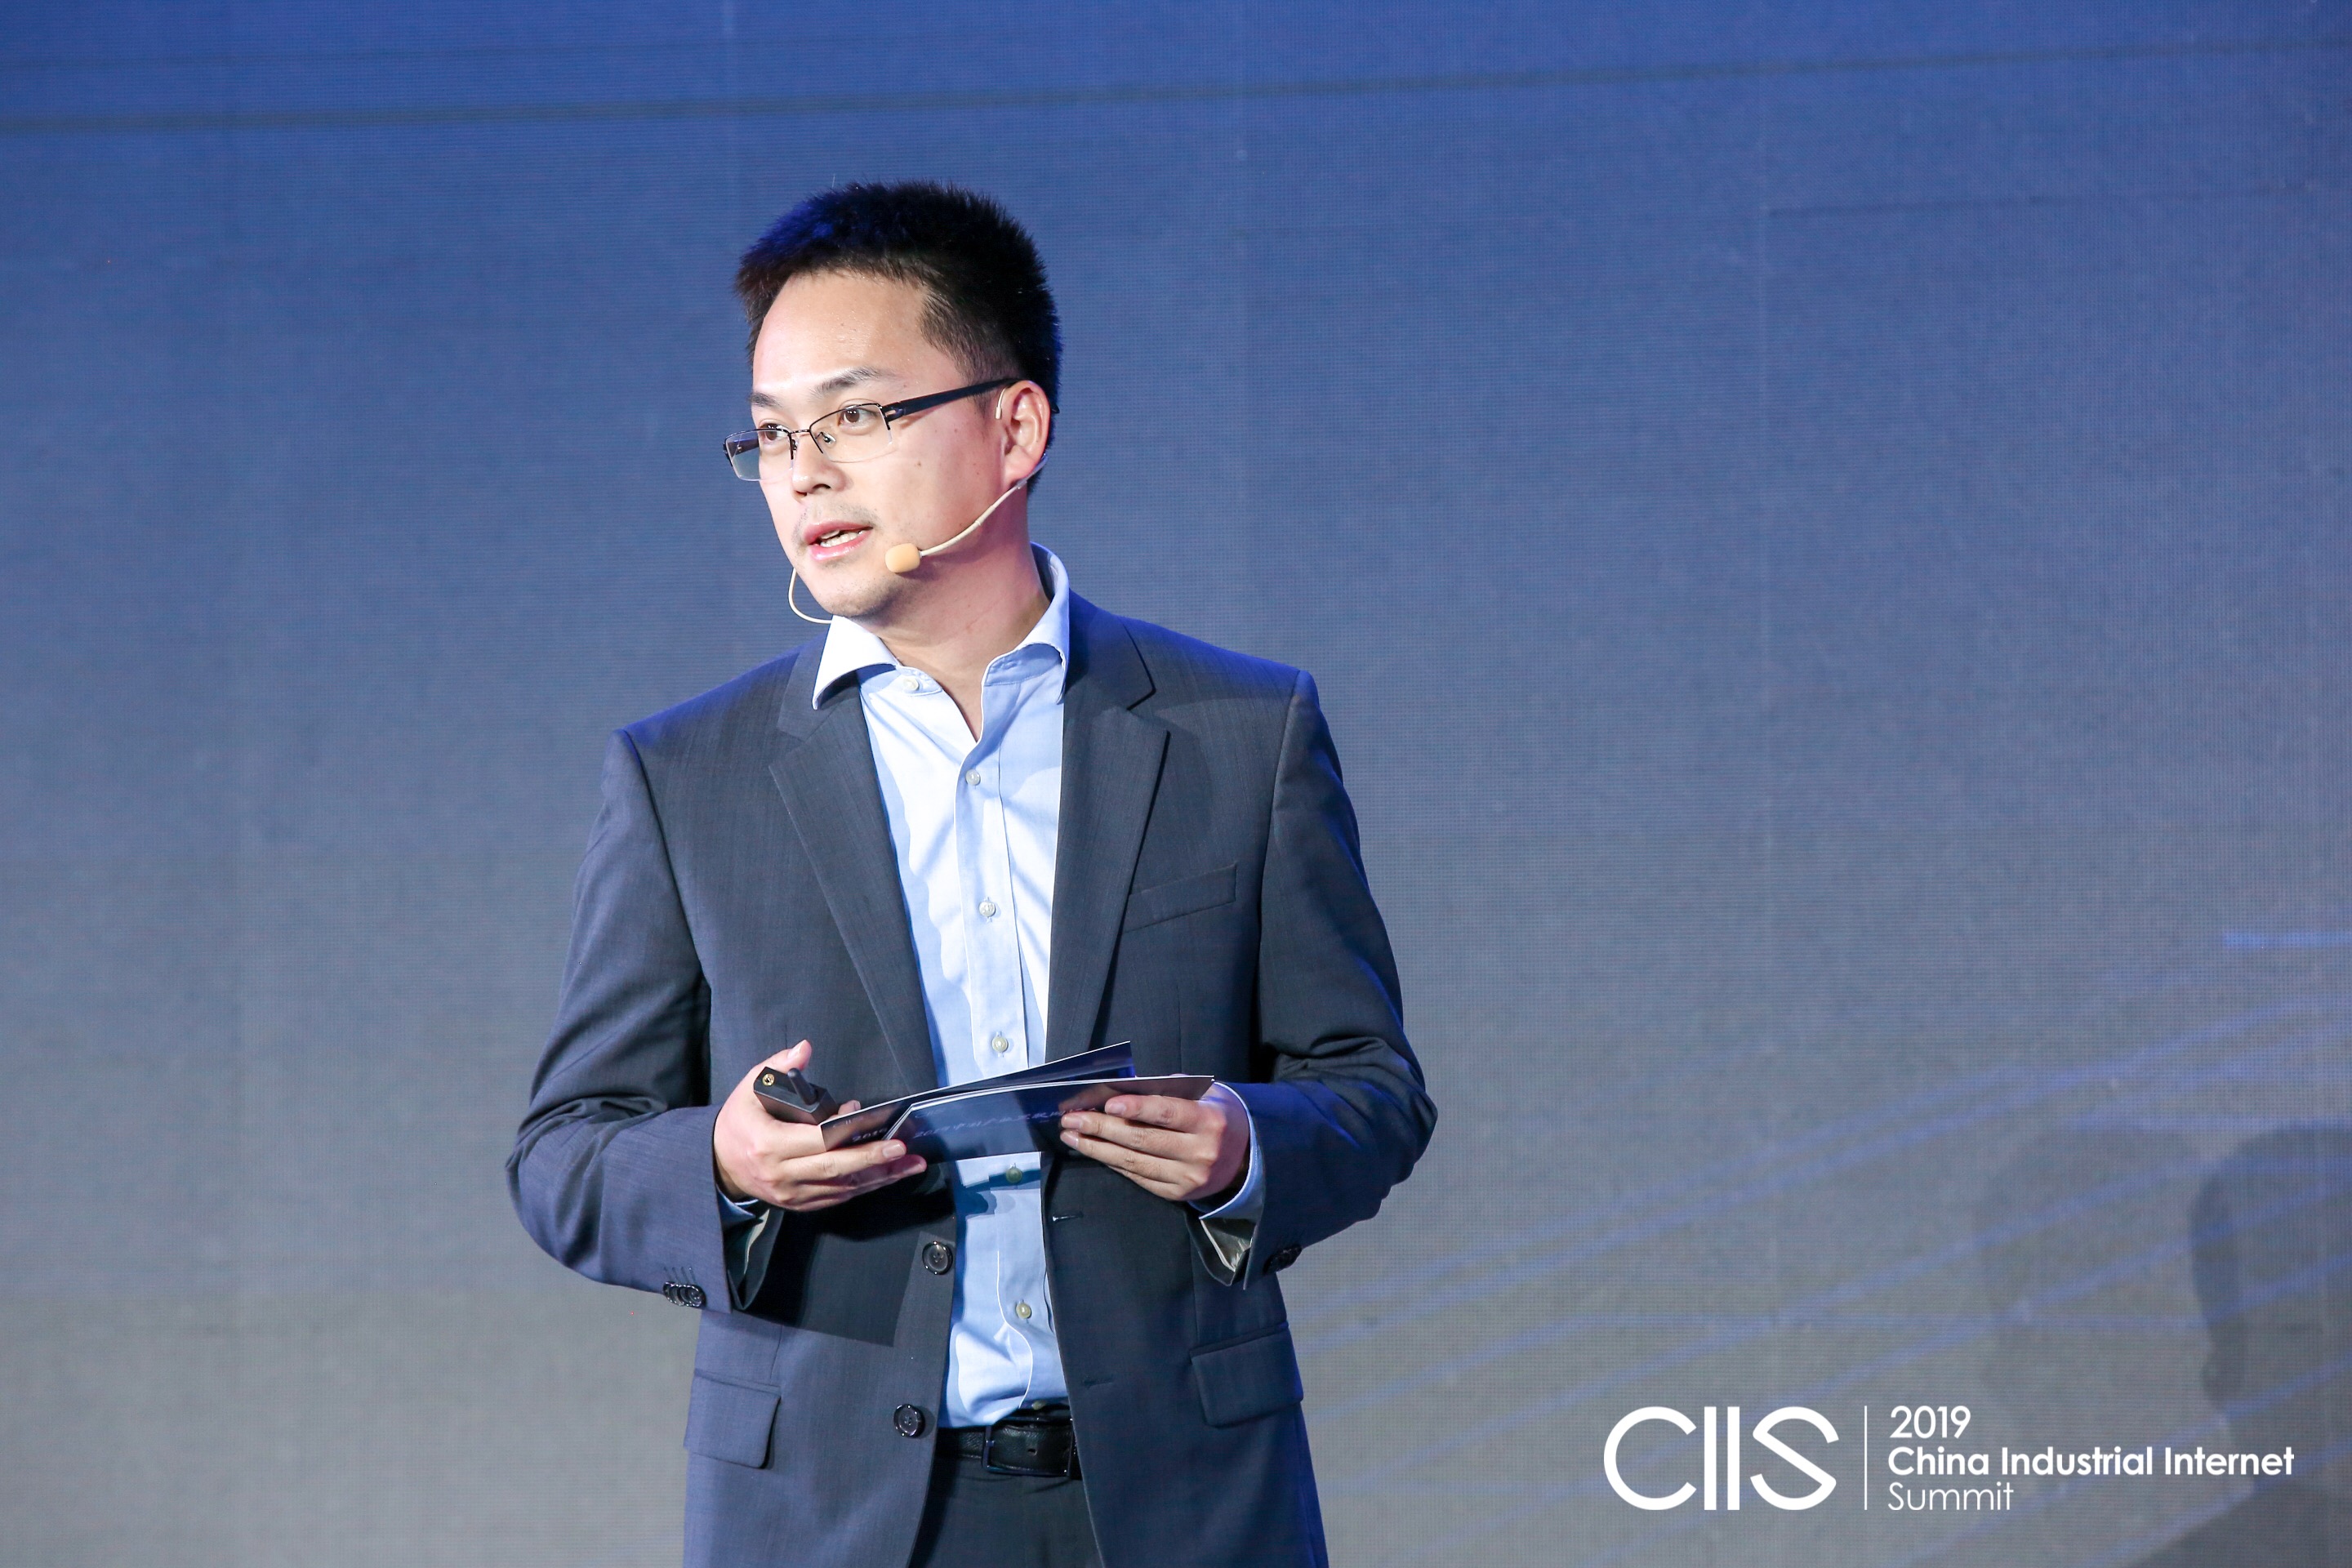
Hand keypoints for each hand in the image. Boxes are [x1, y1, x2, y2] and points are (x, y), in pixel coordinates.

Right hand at [713, 1040, 925, 1210]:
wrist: (718, 1164)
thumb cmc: (739, 1122)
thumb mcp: (750, 1088)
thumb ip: (778, 1066)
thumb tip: (804, 1048)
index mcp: (769, 1143)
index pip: (817, 1141)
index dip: (849, 1135)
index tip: (875, 1124)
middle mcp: (781, 1174)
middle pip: (834, 1169)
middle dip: (873, 1160)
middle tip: (904, 1150)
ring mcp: (791, 1193)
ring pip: (841, 1188)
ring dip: (878, 1178)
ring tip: (909, 1165)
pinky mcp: (798, 1204)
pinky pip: (835, 1198)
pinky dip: (862, 1187)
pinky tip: (886, 1176)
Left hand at [1058, 1083, 1248, 1203]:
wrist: (1246, 1158)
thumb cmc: (1218, 1116)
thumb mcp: (1206, 1095)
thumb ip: (1169, 1092)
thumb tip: (1122, 1091)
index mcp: (1209, 1121)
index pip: (1167, 1114)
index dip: (1136, 1109)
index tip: (1106, 1104)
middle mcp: (1200, 1153)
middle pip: (1142, 1140)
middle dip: (1102, 1128)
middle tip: (1071, 1118)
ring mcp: (1187, 1178)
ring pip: (1134, 1163)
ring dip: (1098, 1148)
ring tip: (1072, 1136)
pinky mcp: (1177, 1194)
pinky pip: (1138, 1178)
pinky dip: (1114, 1163)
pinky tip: (1095, 1151)